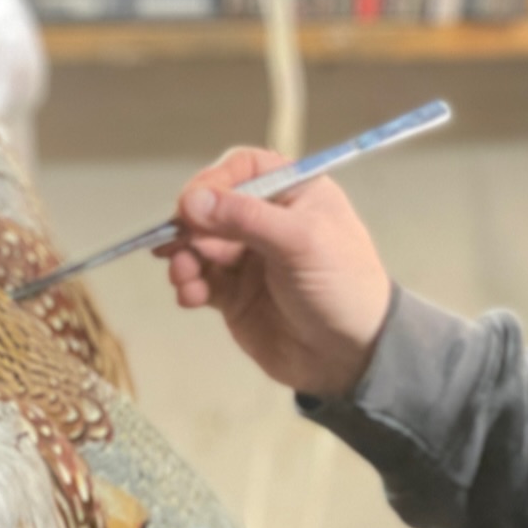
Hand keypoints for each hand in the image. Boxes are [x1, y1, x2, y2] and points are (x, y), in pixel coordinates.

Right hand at [159, 147, 392, 399]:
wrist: (352, 358)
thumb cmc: (343, 288)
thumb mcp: (302, 242)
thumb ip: (245, 219)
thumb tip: (192, 200)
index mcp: (294, 195)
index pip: (243, 170)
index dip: (214, 182)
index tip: (191, 203)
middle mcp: (268, 222)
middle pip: (212, 208)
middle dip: (190, 225)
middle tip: (175, 244)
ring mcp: (249, 259)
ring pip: (199, 246)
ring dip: (183, 257)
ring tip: (183, 275)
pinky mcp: (235, 296)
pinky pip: (201, 280)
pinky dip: (188, 285)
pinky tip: (190, 295)